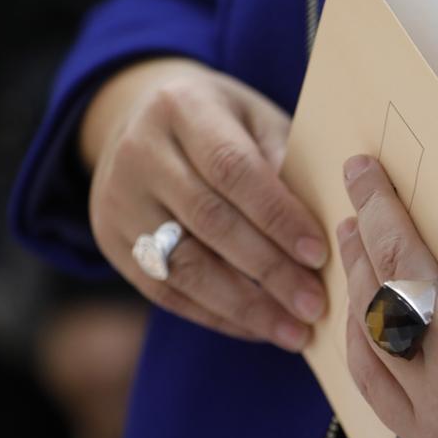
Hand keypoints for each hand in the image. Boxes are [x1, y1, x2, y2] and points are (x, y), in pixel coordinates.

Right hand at [82, 58, 326, 349]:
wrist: (139, 116)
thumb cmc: (222, 121)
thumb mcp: (254, 117)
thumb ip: (284, 159)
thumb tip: (325, 223)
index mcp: (181, 107)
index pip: (232, 168)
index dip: (277, 214)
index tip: (319, 253)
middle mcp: (140, 152)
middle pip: (209, 221)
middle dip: (268, 269)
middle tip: (314, 303)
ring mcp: (117, 200)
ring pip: (183, 266)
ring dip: (245, 306)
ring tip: (294, 330)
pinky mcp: (111, 241)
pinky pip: (165, 290)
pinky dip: (216, 314)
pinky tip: (258, 328)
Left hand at [338, 155, 437, 437]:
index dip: (409, 198)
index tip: (384, 172)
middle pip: (397, 272)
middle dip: (374, 217)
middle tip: (359, 181)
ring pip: (374, 325)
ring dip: (358, 272)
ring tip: (354, 235)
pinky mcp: (432, 435)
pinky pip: (373, 382)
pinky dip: (359, 338)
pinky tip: (358, 304)